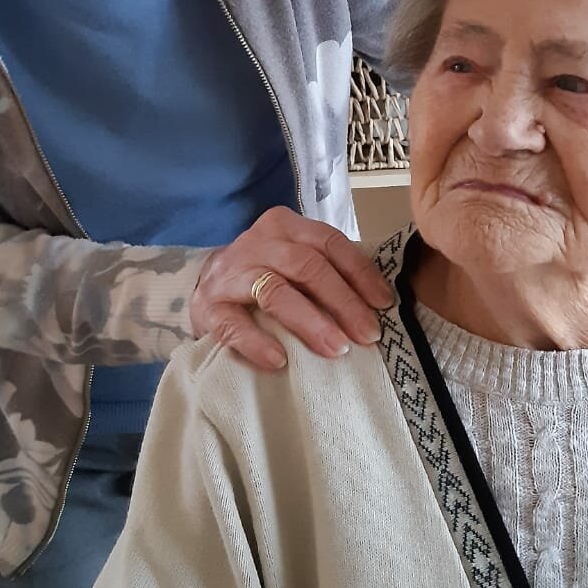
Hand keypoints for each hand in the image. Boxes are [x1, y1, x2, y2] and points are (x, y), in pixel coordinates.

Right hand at [189, 207, 395, 370]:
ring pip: (275, 291)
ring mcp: (231, 273)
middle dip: (343, 301)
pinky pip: (234, 325)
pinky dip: (258, 343)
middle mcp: (258, 242)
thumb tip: (379, 304)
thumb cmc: (265, 274)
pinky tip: (279, 361)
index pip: (329, 243)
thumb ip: (327, 270)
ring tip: (336, 348)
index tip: (384, 303)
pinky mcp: (210, 306)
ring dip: (310, 321)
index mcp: (286, 227)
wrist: (203, 284)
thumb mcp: (293, 259)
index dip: (360, 273)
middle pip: (307, 266)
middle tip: (367, 334)